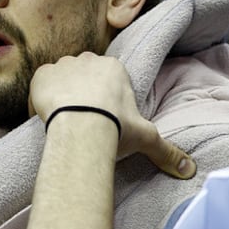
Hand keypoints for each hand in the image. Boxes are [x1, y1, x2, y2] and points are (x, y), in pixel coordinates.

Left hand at [29, 52, 195, 178]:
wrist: (82, 128)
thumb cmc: (115, 129)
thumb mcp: (146, 137)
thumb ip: (166, 151)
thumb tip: (188, 169)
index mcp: (114, 68)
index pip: (105, 79)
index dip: (101, 99)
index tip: (99, 116)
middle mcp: (89, 59)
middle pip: (83, 76)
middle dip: (81, 94)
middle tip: (81, 119)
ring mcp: (63, 65)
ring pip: (60, 78)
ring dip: (60, 95)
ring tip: (64, 120)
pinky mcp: (42, 74)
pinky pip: (39, 84)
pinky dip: (39, 99)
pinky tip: (45, 116)